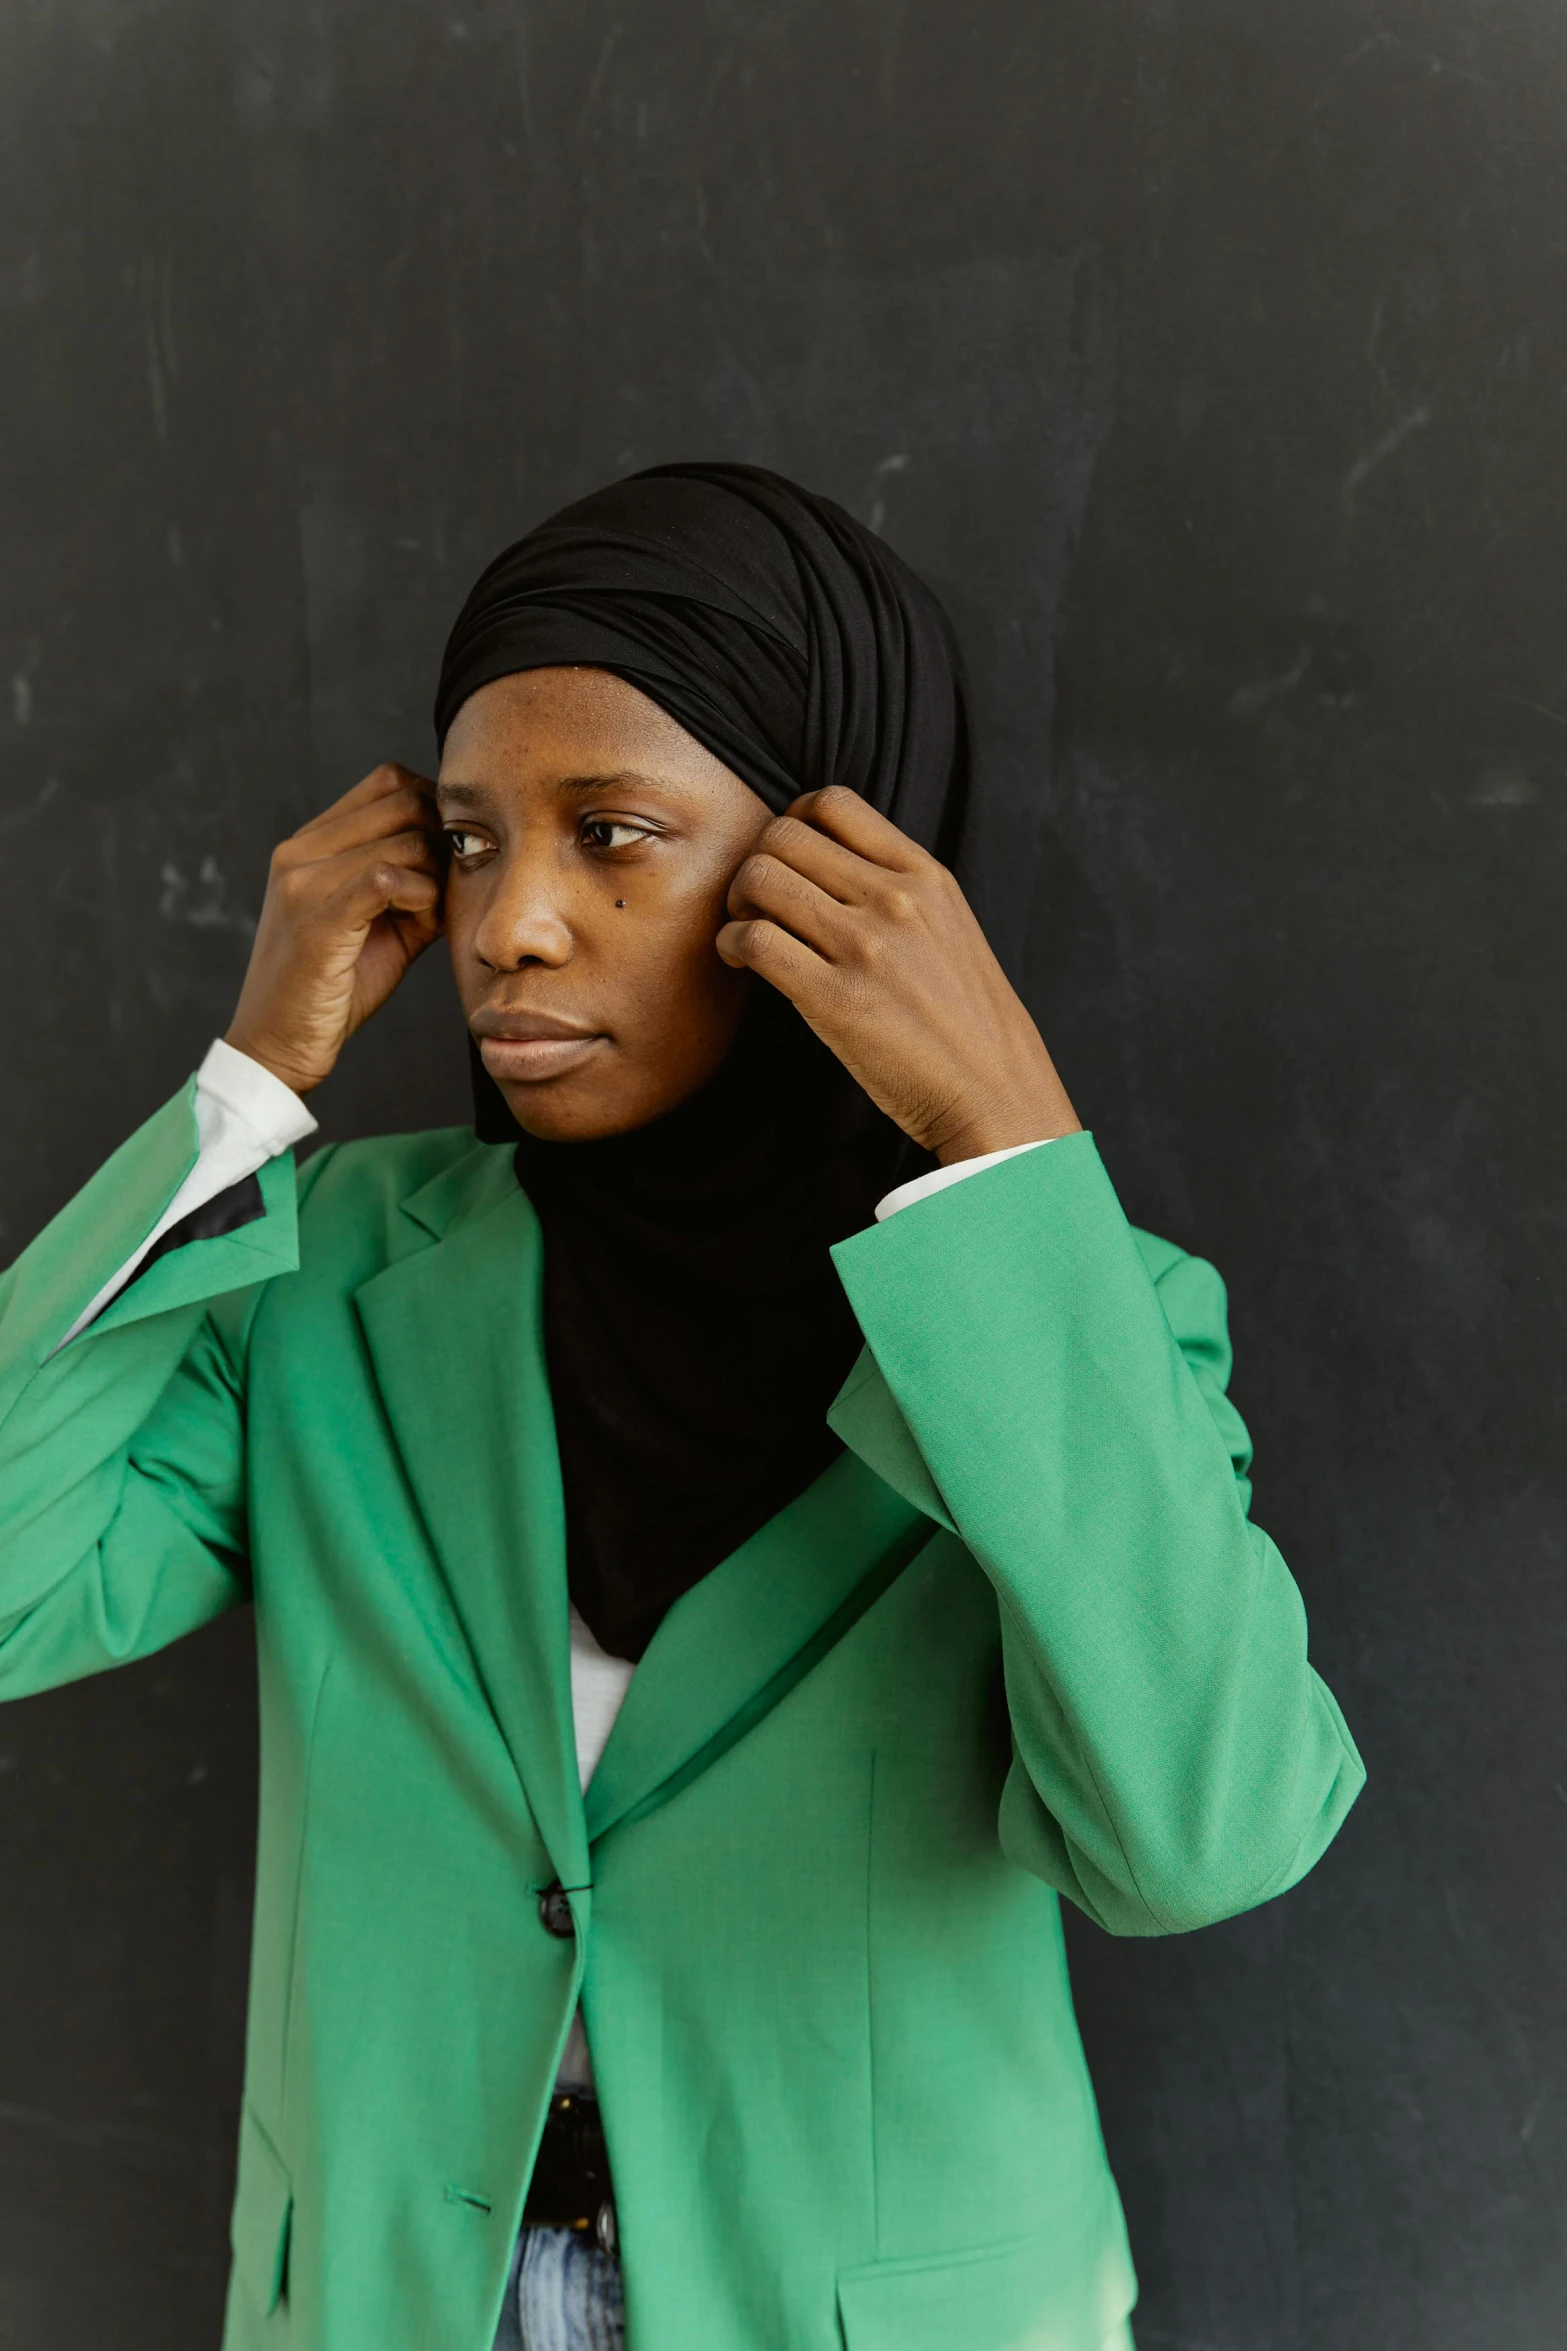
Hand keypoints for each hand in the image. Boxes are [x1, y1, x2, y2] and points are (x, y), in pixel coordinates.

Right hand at [225, 764, 443, 1095]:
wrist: (278, 1046)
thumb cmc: (332, 991)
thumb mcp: (380, 927)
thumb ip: (415, 888)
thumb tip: (464, 863)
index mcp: (311, 844)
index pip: (387, 781)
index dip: (434, 808)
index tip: (451, 855)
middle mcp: (300, 850)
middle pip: (402, 798)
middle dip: (442, 839)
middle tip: (450, 886)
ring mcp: (302, 879)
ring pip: (402, 839)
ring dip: (435, 876)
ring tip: (430, 917)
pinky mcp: (315, 916)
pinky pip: (387, 878)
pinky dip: (420, 897)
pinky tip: (420, 926)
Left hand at [717, 787, 1080, 1162]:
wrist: (993, 1090)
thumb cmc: (964, 1018)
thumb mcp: (949, 927)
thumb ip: (897, 889)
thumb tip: (824, 864)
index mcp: (924, 875)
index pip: (833, 802)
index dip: (792, 822)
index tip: (788, 862)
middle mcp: (895, 899)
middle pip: (784, 835)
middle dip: (755, 863)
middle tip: (755, 903)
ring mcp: (866, 947)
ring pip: (760, 879)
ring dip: (736, 903)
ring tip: (747, 934)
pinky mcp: (835, 999)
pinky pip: (753, 940)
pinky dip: (731, 945)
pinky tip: (743, 964)